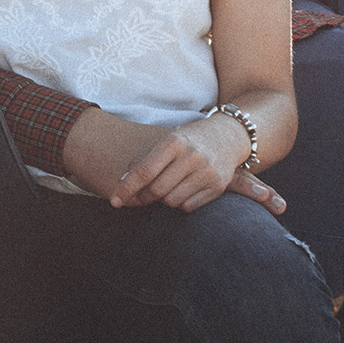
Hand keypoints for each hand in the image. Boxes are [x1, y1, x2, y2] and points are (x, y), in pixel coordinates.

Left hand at [112, 114, 252, 212]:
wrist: (228, 136)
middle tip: (140, 196)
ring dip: (163, 200)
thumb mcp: (166, 140)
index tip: (114, 201)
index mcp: (174, 142)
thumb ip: (145, 159)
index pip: (144, 171)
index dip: (126, 188)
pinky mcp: (217, 186)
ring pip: (172, 201)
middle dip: (143, 197)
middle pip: (156, 190)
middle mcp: (192, 156)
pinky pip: (188, 207)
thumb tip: (123, 180)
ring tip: (166, 187)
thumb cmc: (189, 139)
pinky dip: (180, 203)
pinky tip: (182, 190)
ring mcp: (207, 171)